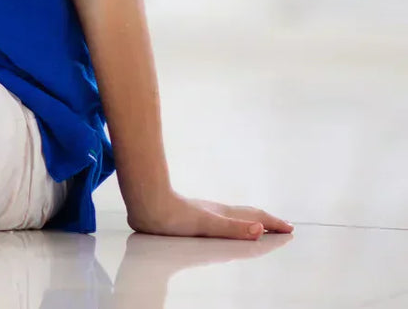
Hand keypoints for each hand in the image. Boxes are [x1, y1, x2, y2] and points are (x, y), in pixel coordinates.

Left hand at [128, 191, 292, 239]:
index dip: (273, 224)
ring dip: (251, 221)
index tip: (289, 229)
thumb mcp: (206, 224)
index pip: (255, 218)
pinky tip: (225, 226)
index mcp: (224, 214)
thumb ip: (232, 228)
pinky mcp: (193, 215)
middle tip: (282, 227)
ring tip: (260, 226)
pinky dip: (233, 222)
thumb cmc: (172, 216)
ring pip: (235, 216)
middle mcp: (217, 211)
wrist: (146, 205)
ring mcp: (206, 212)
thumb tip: (259, 229)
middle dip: (267, 222)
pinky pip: (222, 219)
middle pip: (248, 215)